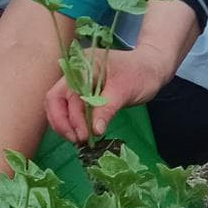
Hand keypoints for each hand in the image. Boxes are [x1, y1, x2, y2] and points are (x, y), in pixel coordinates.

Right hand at [43, 32, 182, 146]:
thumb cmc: (140, 73)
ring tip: (81, 140)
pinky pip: (73, 109)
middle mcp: (75, 74)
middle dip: (63, 123)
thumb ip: (107, 108)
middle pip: (55, 101)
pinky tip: (83, 133)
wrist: (152, 67)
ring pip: (61, 107)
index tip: (83, 135)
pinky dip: (75, 122)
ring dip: (67, 125)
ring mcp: (78, 84)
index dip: (68, 117)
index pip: (62, 94)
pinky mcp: (84, 94)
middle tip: (78, 141)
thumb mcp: (125, 91)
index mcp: (81, 67)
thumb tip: (94, 130)